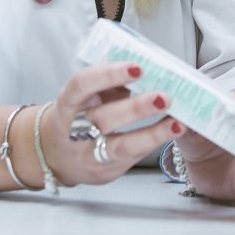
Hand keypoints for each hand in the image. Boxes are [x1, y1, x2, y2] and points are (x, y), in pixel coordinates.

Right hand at [39, 60, 180, 188]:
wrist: (57, 156)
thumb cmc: (77, 116)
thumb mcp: (85, 96)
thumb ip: (108, 83)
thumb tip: (145, 64)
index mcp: (67, 103)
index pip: (82, 85)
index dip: (108, 74)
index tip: (137, 67)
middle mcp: (75, 131)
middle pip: (104, 118)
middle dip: (136, 107)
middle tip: (163, 97)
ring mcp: (90, 154)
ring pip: (121, 146)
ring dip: (153, 134)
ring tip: (177, 122)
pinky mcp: (106, 170)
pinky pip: (134, 157)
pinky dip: (155, 143)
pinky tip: (173, 131)